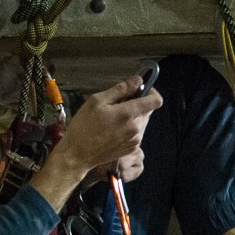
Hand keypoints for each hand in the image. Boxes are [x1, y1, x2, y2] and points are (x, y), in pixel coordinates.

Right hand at [30, 75, 160, 211]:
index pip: (156, 101)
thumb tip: (138, 80)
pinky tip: (112, 130)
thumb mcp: (97, 101)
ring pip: (141, 122)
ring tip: (112, 119)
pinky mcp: (132, 149)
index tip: (140, 90)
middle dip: (135, 104)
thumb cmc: (84, 126)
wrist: (78, 155)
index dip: (151, 92)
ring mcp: (135, 140)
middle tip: (116, 105)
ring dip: (131, 117)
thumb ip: (120, 89)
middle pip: (146, 110)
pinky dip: (128, 128)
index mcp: (129, 113)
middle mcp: (136, 128)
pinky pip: (136, 133)